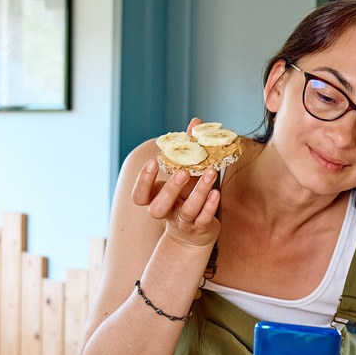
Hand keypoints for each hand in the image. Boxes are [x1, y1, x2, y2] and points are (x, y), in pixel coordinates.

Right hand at [131, 118, 221, 248]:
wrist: (195, 232)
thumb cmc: (187, 196)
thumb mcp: (185, 173)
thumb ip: (188, 150)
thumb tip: (196, 122)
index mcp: (155, 199)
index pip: (139, 196)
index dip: (143, 181)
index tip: (153, 162)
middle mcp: (167, 213)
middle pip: (159, 207)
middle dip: (170, 189)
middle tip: (183, 171)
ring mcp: (183, 222)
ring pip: (187, 211)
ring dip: (198, 192)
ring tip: (209, 173)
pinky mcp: (200, 228)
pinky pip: (203, 219)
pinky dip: (210, 206)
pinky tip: (216, 192)